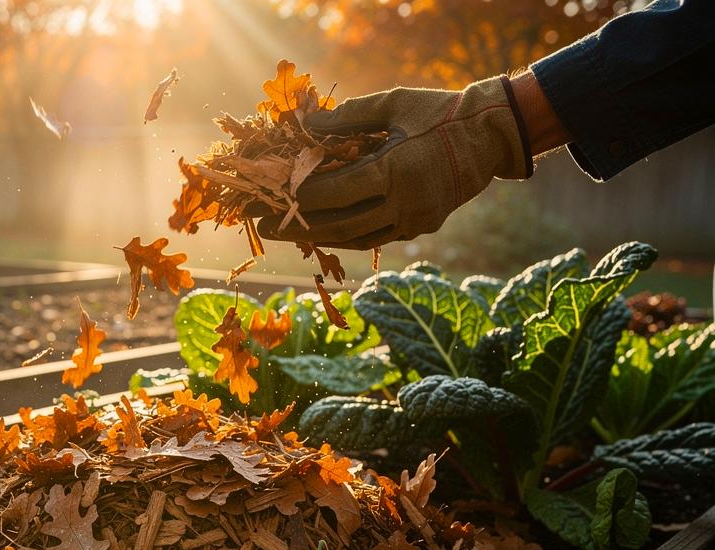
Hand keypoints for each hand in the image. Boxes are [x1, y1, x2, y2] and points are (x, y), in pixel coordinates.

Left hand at [252, 76, 533, 249]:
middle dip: (299, 226)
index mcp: (397, 170)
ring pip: (356, 238)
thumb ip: (349, 117)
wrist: (492, 136)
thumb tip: (306, 125)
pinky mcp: (421, 227)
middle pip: (340, 224)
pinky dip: (346, 236)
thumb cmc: (441, 113)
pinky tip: (322, 231)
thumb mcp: (395, 103)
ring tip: (287, 233)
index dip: (303, 196)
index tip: (274, 194)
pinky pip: (375, 238)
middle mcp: (405, 203)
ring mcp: (415, 220)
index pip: (338, 192)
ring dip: (318, 237)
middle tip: (265, 227)